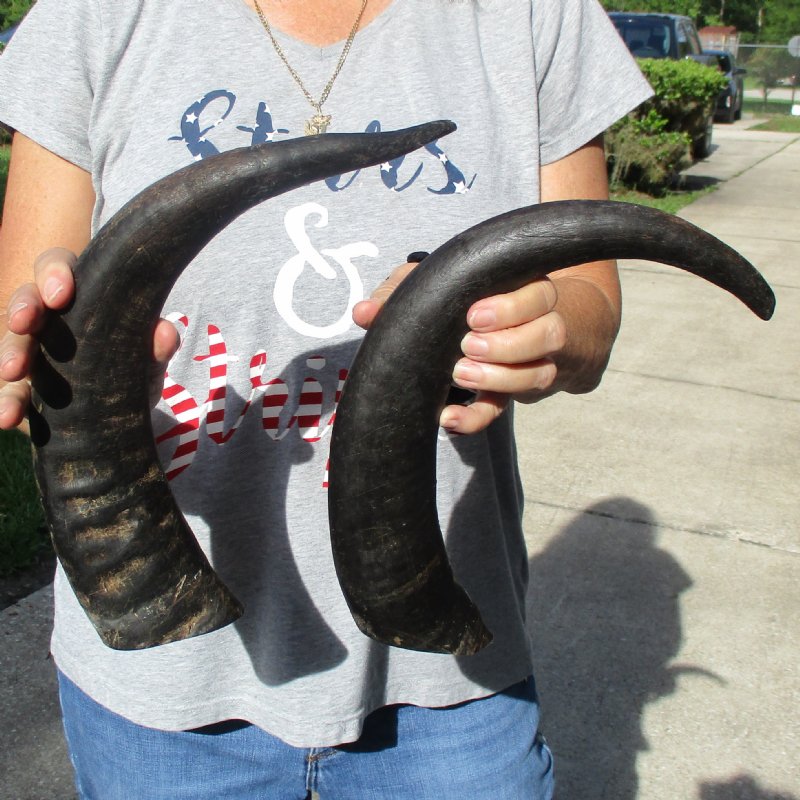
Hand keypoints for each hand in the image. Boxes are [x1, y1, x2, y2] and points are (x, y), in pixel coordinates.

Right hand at [0, 248, 178, 431]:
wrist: (121, 408)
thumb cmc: (130, 363)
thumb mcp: (148, 356)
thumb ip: (157, 345)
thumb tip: (165, 333)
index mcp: (76, 294)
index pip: (57, 267)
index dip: (54, 273)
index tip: (60, 293)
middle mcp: (46, 318)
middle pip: (25, 300)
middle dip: (23, 308)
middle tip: (24, 323)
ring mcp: (28, 352)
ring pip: (10, 345)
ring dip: (8, 356)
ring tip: (12, 373)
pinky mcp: (19, 387)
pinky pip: (7, 391)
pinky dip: (6, 402)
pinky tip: (6, 416)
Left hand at [352, 261, 564, 434]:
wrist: (465, 332)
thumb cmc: (451, 298)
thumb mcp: (428, 284)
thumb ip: (400, 291)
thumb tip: (364, 313)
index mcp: (522, 290)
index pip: (540, 294)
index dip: (513, 307)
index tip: (473, 316)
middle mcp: (536, 325)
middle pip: (549, 334)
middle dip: (508, 344)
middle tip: (467, 346)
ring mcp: (525, 363)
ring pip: (538, 373)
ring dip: (500, 378)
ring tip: (459, 374)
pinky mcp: (502, 394)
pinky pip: (499, 410)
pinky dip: (475, 417)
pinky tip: (448, 417)